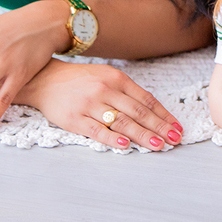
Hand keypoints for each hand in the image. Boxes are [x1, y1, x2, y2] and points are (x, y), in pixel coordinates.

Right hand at [20, 60, 183, 149]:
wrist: (44, 79)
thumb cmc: (80, 80)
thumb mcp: (106, 76)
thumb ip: (126, 91)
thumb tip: (153, 111)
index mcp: (116, 78)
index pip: (146, 99)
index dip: (163, 115)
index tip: (177, 127)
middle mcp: (105, 90)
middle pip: (137, 112)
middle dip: (159, 127)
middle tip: (175, 139)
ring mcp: (89, 104)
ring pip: (121, 122)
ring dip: (142, 135)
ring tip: (158, 144)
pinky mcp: (74, 119)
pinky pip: (96, 130)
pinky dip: (111, 139)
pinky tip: (125, 146)